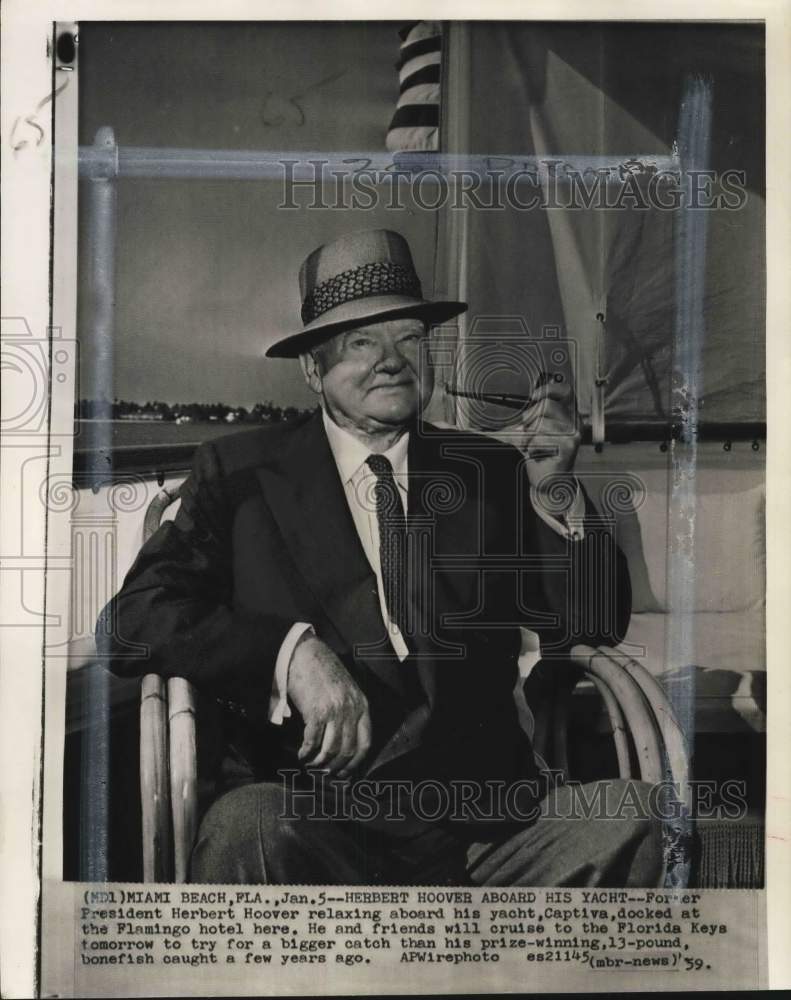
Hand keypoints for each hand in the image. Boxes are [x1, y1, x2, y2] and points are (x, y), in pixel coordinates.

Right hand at [286, 633, 371, 776]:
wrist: (305, 654)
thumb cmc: (323, 671)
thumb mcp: (345, 690)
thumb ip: (348, 711)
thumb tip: (341, 741)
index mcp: (361, 705)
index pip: (365, 743)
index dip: (355, 762)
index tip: (346, 772)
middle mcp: (351, 709)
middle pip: (347, 750)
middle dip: (335, 767)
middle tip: (325, 773)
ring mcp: (334, 711)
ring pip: (330, 750)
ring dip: (319, 763)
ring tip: (311, 765)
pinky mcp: (316, 711)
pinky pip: (312, 742)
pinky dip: (306, 753)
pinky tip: (301, 755)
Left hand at [515, 373, 580, 500]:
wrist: (549, 480)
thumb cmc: (543, 455)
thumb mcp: (534, 431)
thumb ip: (531, 417)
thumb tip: (521, 407)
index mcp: (569, 414)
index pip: (565, 391)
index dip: (548, 389)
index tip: (533, 396)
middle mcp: (574, 423)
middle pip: (546, 405)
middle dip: (529, 418)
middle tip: (525, 431)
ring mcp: (573, 435)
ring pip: (540, 424)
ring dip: (529, 437)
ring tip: (532, 447)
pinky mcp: (568, 447)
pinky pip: (540, 439)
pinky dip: (532, 447)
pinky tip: (537, 454)